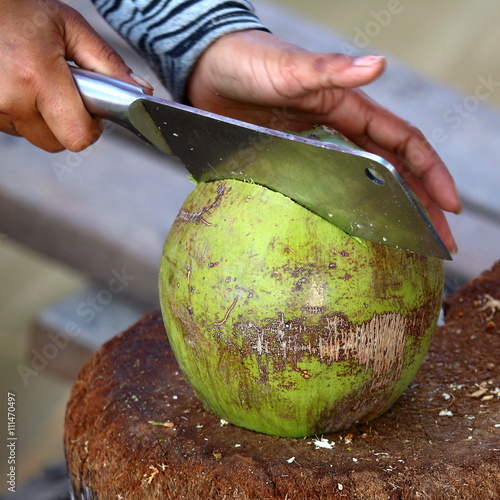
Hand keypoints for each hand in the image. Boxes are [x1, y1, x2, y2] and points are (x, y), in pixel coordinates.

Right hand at [0, 0, 151, 151]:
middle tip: (63, 90)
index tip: (92, 109)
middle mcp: (12, 98)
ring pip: (39, 137)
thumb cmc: (17, 11)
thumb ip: (108, 62)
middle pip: (60, 143)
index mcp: (37, 76)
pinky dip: (25, 114)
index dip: (92, 127)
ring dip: (46, 119)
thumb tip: (142, 92)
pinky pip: (18, 129)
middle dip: (70, 123)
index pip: (79, 136)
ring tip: (37, 82)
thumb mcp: (69, 26)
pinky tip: (21, 86)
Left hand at [187, 30, 460, 252]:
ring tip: (408, 244)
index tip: (450, 204)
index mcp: (349, 109)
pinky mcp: (294, 161)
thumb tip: (378, 64)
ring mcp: (319, 149)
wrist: (207, 71)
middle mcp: (340, 131)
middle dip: (422, 203)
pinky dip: (347, 209)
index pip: (404, 143)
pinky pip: (328, 189)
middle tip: (439, 241)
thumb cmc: (248, 62)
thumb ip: (328, 69)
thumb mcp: (288, 68)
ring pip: (366, 183)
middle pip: (394, 171)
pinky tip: (353, 231)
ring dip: (390, 211)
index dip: (431, 172)